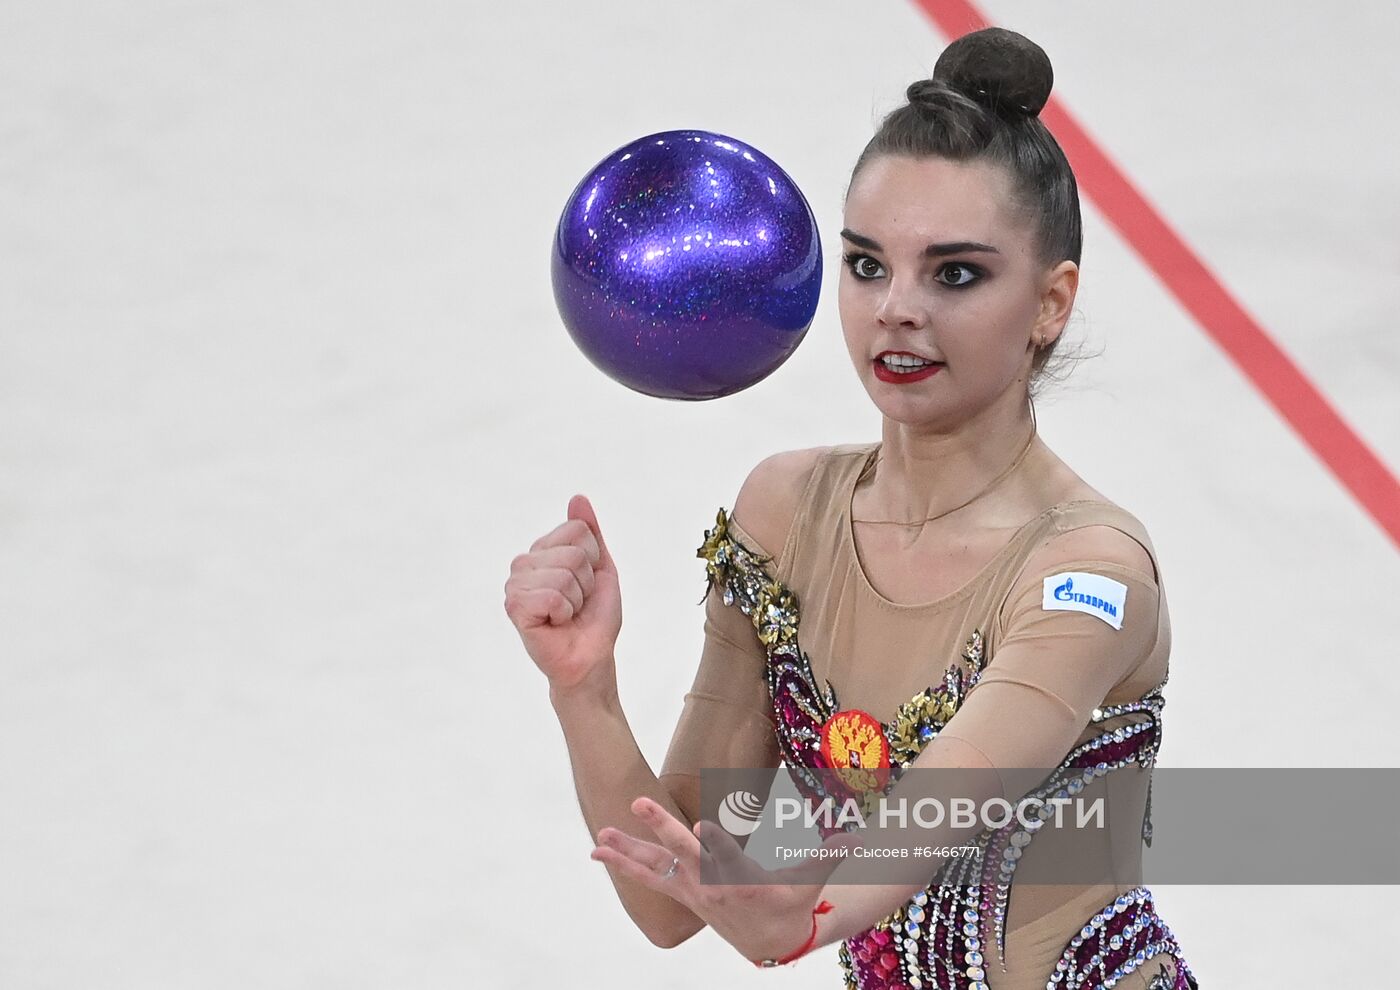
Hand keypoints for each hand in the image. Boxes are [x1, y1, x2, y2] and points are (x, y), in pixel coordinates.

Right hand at [503, 494, 622, 691]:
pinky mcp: (514, 607)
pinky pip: (552, 596)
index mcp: (542, 551)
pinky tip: (555, 623)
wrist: (591, 656)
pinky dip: (564, 613)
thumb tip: (578, 498)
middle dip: (585, 583)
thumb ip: (590, 533)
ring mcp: (515, 585)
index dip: (593, 559)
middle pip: (572, 553)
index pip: (577, 530)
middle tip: (577, 604)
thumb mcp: (600, 569)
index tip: (587, 583)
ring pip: (564, 574)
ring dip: (576, 600)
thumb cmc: (594, 616)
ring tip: (566, 615)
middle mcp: (523, 564)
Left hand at [590, 796, 861, 964]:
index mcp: (740, 882)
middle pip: (680, 854)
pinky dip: (624, 865)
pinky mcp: (682, 894)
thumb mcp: (810, 882)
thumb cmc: (790, 905)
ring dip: (625, 852)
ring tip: (598, 838)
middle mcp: (709, 887)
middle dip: (658, 830)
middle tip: (635, 805)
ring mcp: (691, 892)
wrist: (770, 945)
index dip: (708, 842)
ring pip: (653, 869)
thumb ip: (831, 854)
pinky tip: (600, 852)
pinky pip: (648, 878)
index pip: (721, 857)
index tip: (697, 827)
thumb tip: (860, 835)